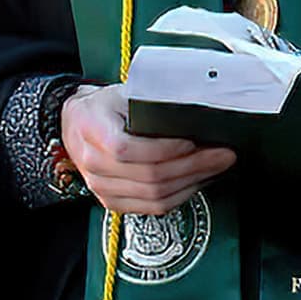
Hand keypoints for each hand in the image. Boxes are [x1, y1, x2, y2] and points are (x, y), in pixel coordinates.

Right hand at [62, 84, 234, 214]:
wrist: (77, 123)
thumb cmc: (105, 106)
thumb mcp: (125, 92)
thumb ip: (152, 102)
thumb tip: (195, 108)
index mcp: (93, 129)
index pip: (127, 149)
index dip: (165, 148)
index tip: (194, 140)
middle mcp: (94, 163)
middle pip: (149, 175)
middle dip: (194, 166)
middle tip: (223, 154)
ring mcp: (101, 186)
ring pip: (154, 195)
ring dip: (193, 182)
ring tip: (217, 167)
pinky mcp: (113, 201)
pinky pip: (152, 207)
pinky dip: (180, 196)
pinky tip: (198, 182)